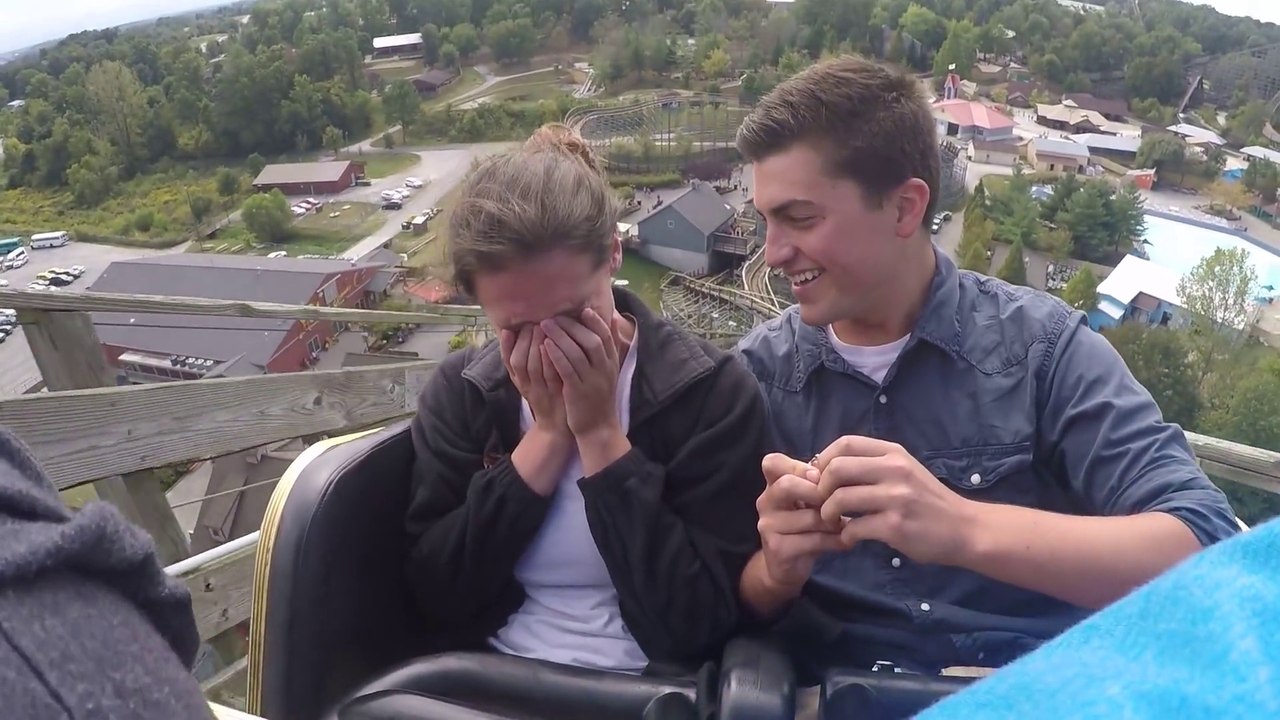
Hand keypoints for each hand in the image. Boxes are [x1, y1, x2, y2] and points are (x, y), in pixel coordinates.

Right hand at [500, 325, 568, 438]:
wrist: (557, 427)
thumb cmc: (544, 396)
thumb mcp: (528, 379)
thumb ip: (521, 358)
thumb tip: (512, 331)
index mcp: (518, 381)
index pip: (509, 359)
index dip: (512, 342)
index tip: (520, 325)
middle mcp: (527, 386)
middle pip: (520, 360)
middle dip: (526, 339)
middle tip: (535, 322)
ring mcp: (542, 391)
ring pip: (534, 367)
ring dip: (538, 346)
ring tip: (545, 329)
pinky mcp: (556, 394)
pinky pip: (552, 376)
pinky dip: (552, 360)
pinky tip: (557, 347)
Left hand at [539, 309, 621, 439]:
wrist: (598, 428)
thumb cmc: (599, 396)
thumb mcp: (609, 370)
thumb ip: (611, 346)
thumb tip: (615, 318)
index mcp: (611, 363)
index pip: (606, 336)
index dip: (595, 321)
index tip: (583, 309)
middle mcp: (604, 370)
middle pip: (592, 341)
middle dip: (573, 326)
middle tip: (555, 316)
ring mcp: (591, 381)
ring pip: (578, 353)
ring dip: (561, 336)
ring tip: (545, 325)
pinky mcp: (577, 392)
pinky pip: (567, 369)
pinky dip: (557, 355)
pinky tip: (546, 345)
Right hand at [756, 453, 847, 589]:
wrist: (784, 567)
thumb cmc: (802, 526)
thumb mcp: (806, 502)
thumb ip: (816, 486)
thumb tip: (840, 477)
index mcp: (772, 485)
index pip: (772, 462)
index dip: (799, 466)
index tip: (819, 477)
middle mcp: (765, 502)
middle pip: (787, 485)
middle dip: (819, 493)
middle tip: (837, 504)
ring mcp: (768, 526)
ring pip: (810, 517)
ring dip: (834, 522)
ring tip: (846, 525)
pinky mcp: (778, 549)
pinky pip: (815, 540)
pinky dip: (835, 540)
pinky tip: (846, 542)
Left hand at [814, 436, 974, 565]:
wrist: (965, 529)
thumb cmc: (929, 500)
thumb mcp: (905, 470)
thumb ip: (873, 466)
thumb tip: (827, 468)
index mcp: (894, 453)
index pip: (845, 443)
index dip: (823, 459)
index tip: (821, 478)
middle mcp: (894, 470)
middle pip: (836, 468)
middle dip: (821, 488)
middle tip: (822, 503)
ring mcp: (895, 498)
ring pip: (840, 498)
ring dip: (828, 513)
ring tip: (833, 522)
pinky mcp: (895, 526)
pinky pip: (854, 527)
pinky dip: (845, 535)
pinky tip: (850, 539)